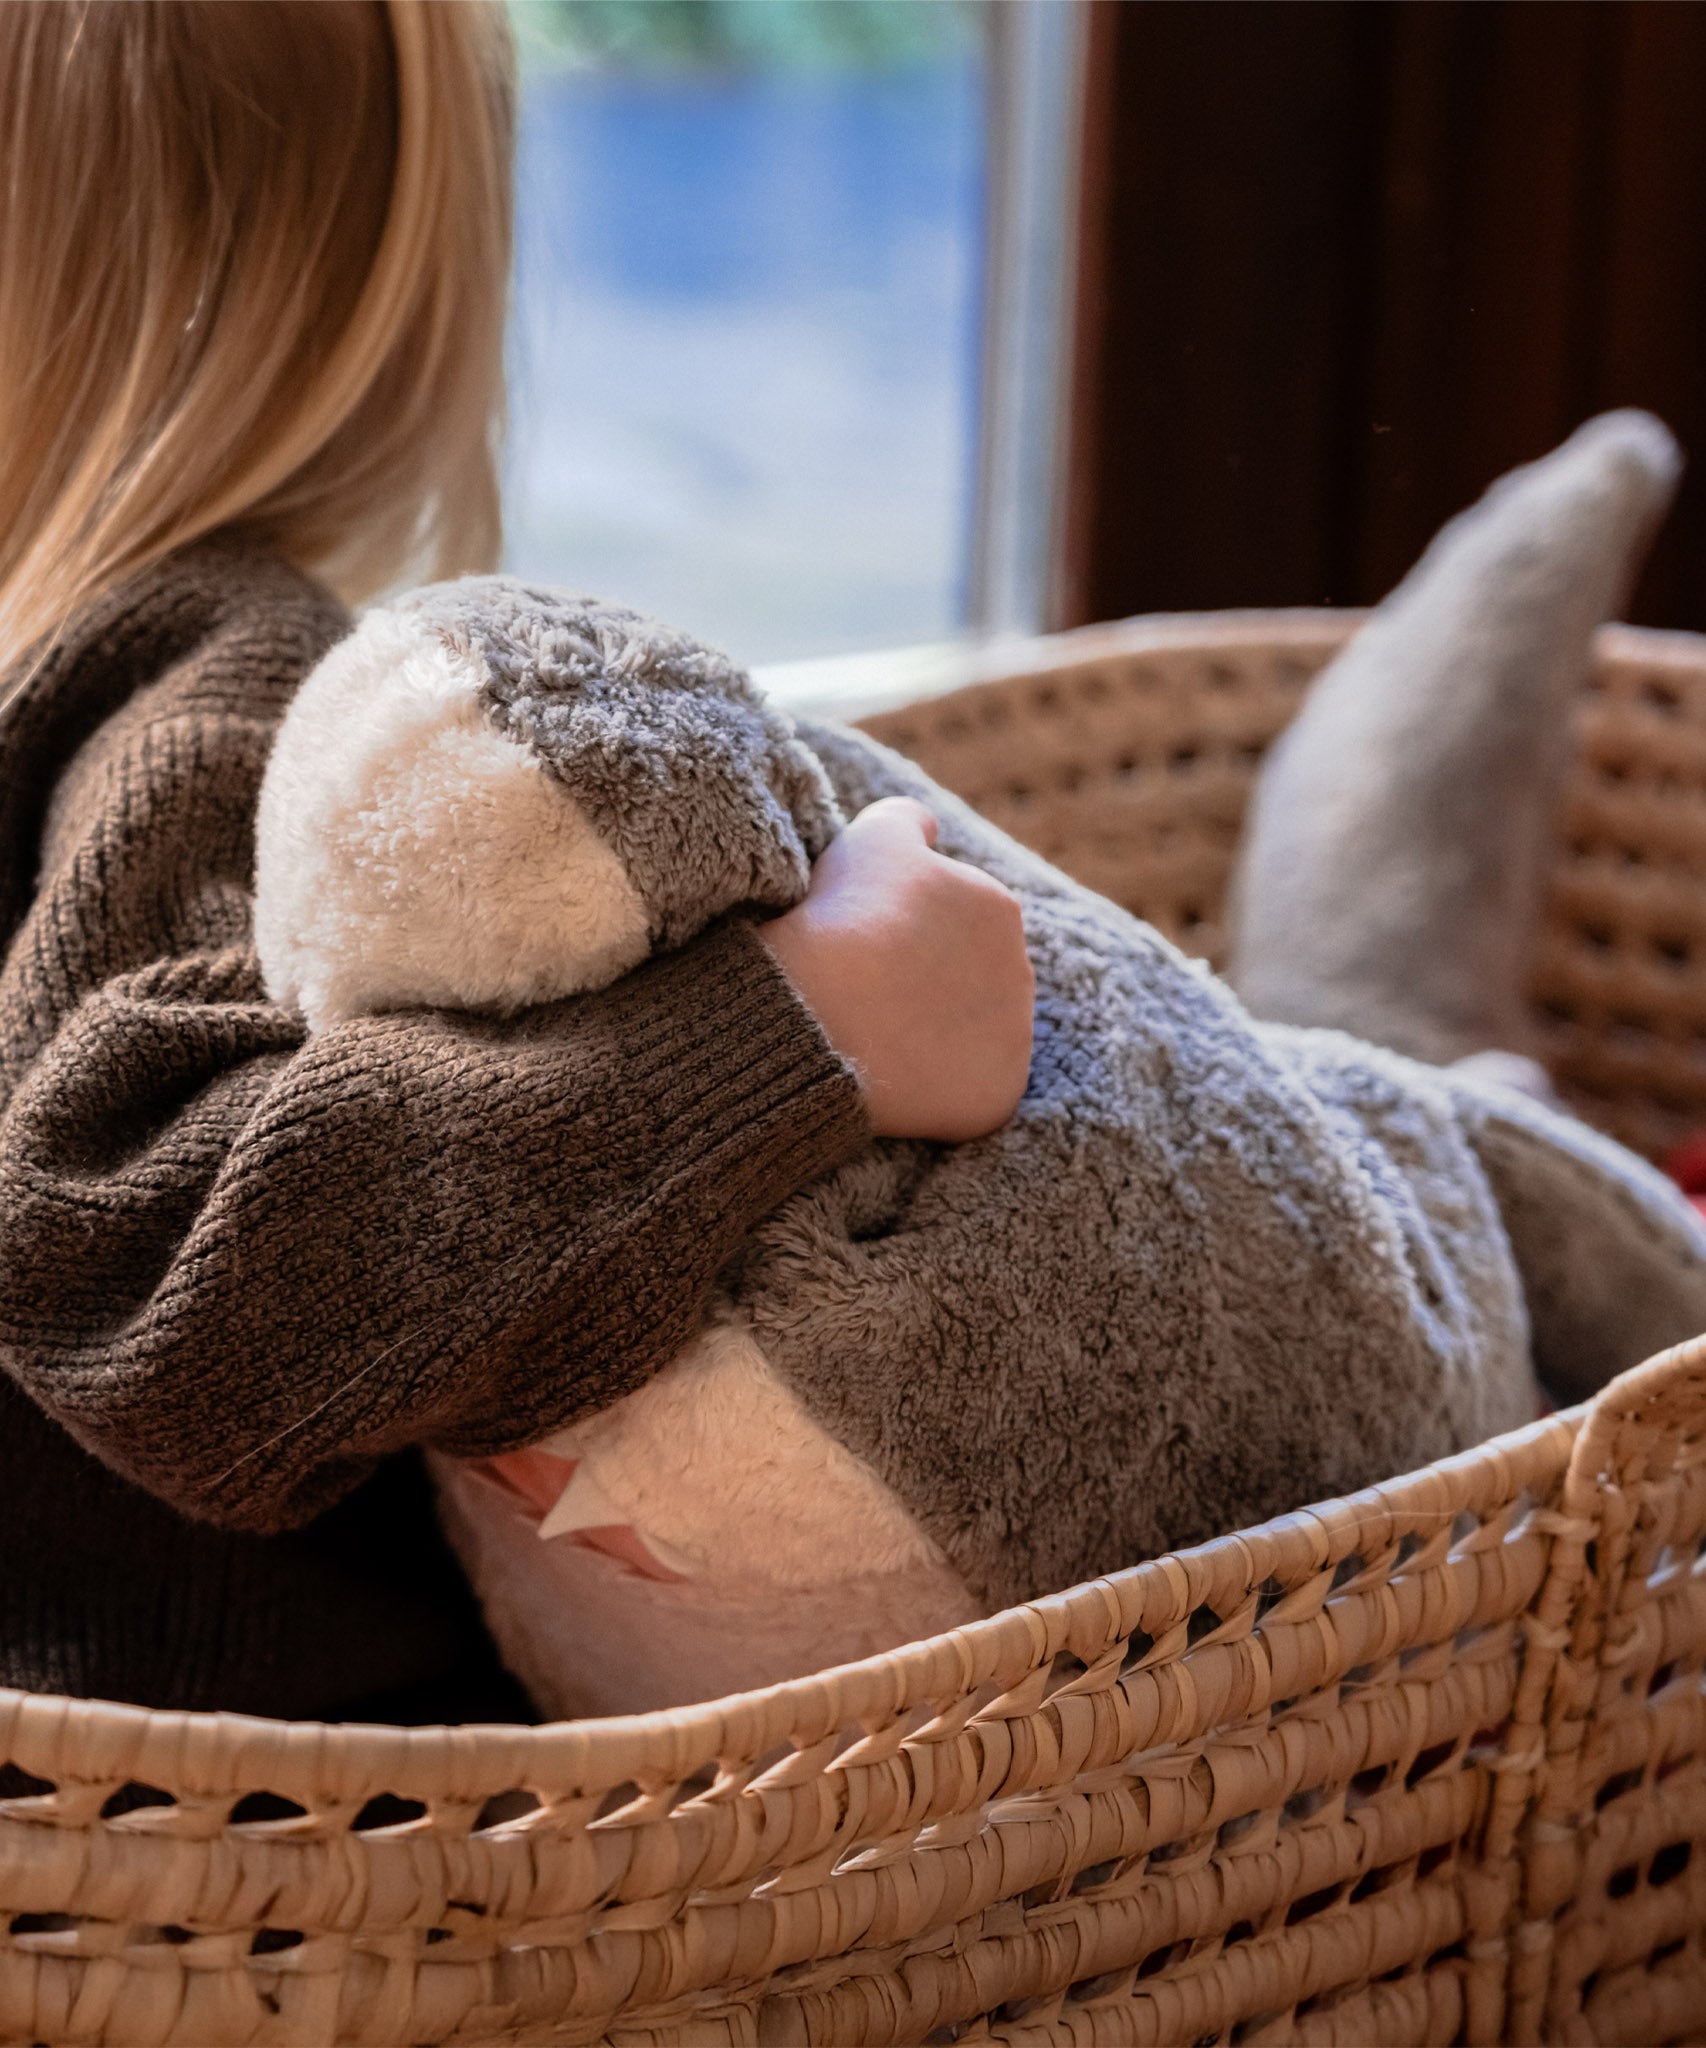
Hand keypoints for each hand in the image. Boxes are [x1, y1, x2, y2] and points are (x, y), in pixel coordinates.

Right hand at [761, 797, 1033, 1141]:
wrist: (818, 1011)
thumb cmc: (840, 919)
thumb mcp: (870, 837)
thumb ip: (907, 819)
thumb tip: (926, 826)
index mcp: (998, 908)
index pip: (951, 924)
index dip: (901, 935)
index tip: (862, 947)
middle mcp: (1022, 972)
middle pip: (968, 982)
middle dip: (926, 986)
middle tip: (865, 995)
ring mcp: (1014, 1040)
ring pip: (969, 1038)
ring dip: (933, 1038)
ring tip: (873, 1036)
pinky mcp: (997, 1098)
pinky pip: (967, 1095)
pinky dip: (935, 1092)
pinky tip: (890, 1077)